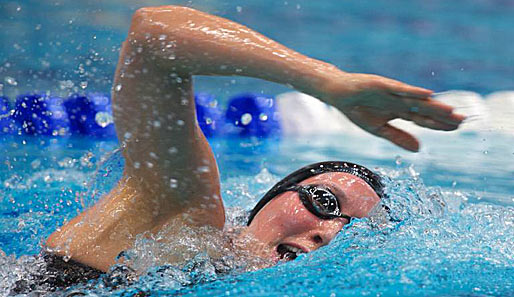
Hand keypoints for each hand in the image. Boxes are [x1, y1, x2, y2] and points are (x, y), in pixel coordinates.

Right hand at [318, 73, 464, 151]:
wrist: (337, 93)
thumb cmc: (356, 108)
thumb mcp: (377, 129)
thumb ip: (397, 137)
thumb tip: (420, 149)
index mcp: (398, 111)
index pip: (423, 119)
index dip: (439, 124)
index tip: (456, 128)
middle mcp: (399, 101)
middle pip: (424, 109)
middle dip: (442, 115)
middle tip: (463, 121)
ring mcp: (392, 92)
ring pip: (416, 100)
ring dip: (433, 105)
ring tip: (451, 111)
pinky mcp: (382, 84)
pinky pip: (400, 89)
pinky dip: (413, 92)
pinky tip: (428, 94)